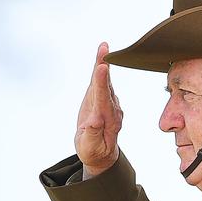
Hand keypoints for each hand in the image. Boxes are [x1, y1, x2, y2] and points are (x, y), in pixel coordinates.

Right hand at [75, 42, 122, 175]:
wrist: (101, 153)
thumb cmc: (94, 151)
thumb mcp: (90, 148)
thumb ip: (93, 135)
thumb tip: (94, 120)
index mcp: (108, 120)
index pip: (103, 99)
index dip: (101, 83)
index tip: (101, 69)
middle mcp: (111, 109)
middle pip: (106, 86)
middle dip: (104, 67)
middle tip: (104, 49)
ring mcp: (109, 103)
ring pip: (105, 81)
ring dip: (103, 63)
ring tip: (103, 47)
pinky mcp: (103, 99)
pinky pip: (102, 82)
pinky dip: (101, 68)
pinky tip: (102, 55)